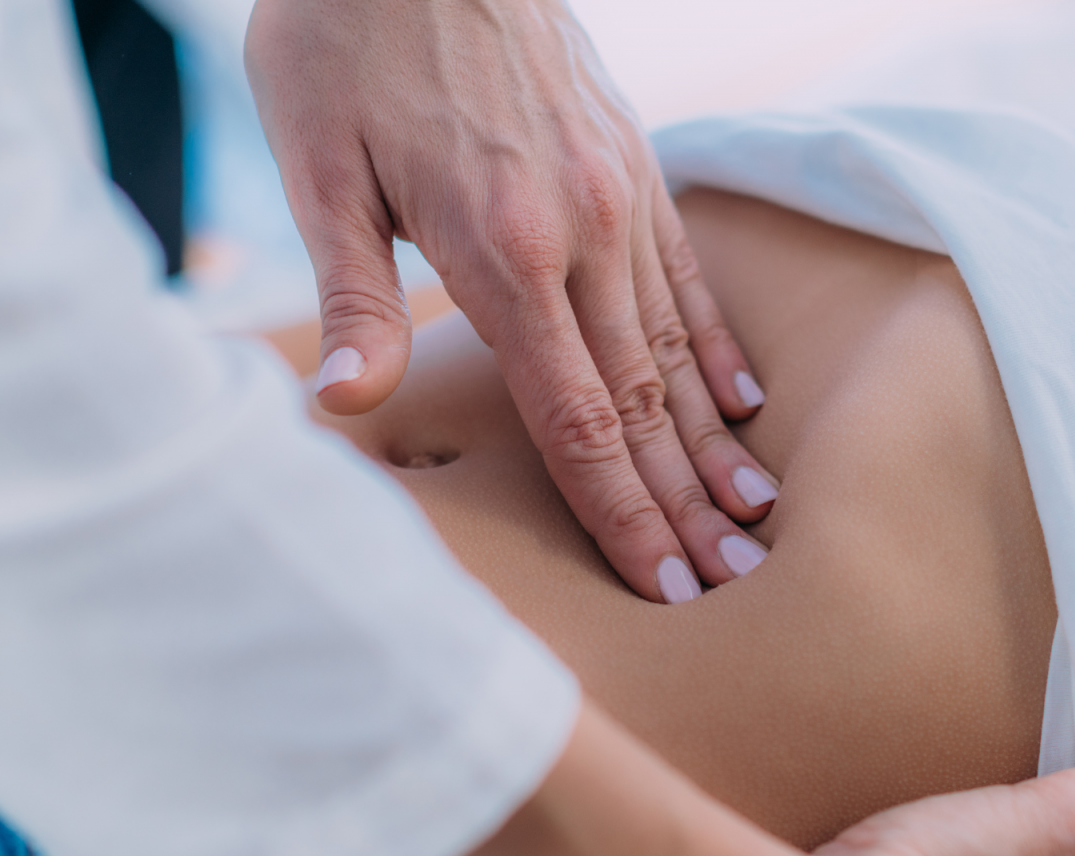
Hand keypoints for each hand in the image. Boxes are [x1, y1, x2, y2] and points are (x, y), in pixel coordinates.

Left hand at [245, 0, 779, 601]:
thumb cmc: (346, 42)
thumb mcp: (318, 166)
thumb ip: (351, 297)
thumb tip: (351, 405)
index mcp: (502, 249)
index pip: (576, 418)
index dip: (623, 513)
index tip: (668, 583)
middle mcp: (581, 232)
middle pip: (643, 400)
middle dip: (685, 502)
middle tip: (732, 579)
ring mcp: (619, 197)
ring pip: (677, 348)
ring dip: (714, 441)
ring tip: (756, 512)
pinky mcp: (635, 167)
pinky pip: (687, 274)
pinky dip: (717, 345)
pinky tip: (744, 401)